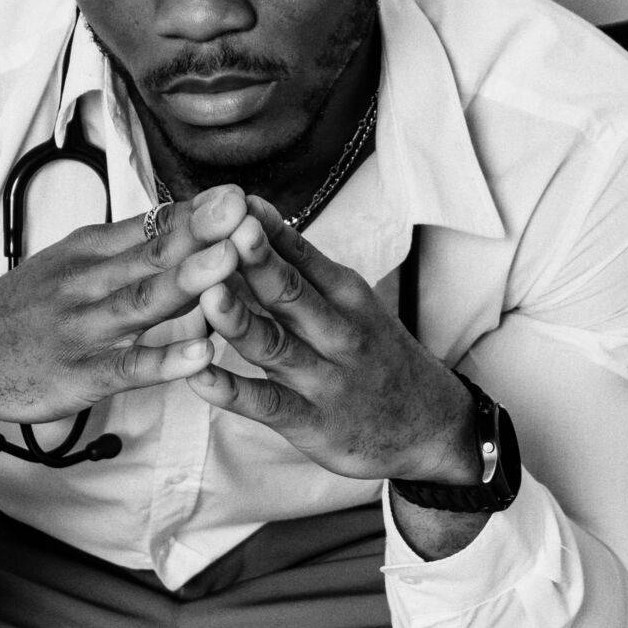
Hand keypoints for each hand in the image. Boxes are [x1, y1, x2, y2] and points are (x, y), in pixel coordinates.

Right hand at [0, 185, 247, 425]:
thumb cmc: (26, 309)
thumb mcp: (70, 262)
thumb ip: (127, 245)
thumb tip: (188, 218)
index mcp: (90, 251)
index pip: (151, 225)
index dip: (196, 212)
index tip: (238, 194)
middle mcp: (89, 282)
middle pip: (152, 254)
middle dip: (201, 231)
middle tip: (242, 209)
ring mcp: (85, 328)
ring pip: (144, 302)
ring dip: (190, 281)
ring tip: (230, 262)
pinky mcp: (81, 374)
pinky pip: (128, 366)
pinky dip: (165, 360)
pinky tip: (201, 354)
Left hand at [188, 197, 477, 482]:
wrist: (431, 427)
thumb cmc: (376, 353)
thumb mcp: (351, 302)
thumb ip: (301, 264)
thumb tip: (250, 214)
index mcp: (345, 294)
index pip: (302, 255)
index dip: (267, 230)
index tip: (235, 201)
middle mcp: (337, 332)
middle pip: (291, 293)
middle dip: (259, 262)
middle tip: (229, 231)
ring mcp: (323, 379)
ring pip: (275, 346)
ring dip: (239, 320)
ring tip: (207, 294)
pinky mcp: (309, 422)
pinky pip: (266, 405)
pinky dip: (231, 392)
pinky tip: (197, 376)